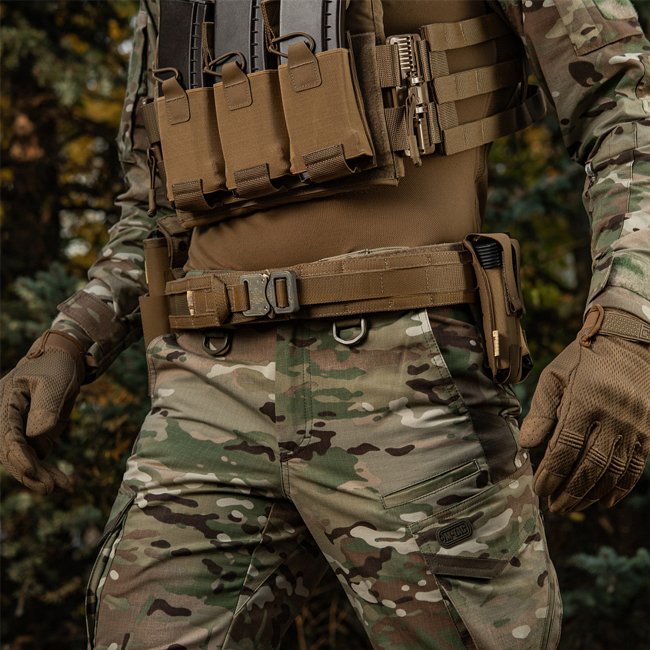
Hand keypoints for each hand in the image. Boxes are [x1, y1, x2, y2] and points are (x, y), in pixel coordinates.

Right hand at [0, 331, 84, 493]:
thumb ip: (45, 406)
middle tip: (50, 487)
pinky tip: (67, 484)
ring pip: (25, 459)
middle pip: (12, 452)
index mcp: (4, 403)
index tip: (30, 470)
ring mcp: (19, 431)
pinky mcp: (33, 438)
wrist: (65, 363)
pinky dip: (50, 471)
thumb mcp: (54, 383)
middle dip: (29, 472)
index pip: (6, 434)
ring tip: (62, 487)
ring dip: (41, 476)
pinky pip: (38, 458)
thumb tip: (36, 435)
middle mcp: (6, 420)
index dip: (17, 454)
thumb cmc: (57, 368)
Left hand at [520, 307, 649, 512]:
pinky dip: (620, 488)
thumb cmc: (583, 360)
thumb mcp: (554, 377)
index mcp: (585, 400)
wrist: (629, 344)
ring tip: (572, 506)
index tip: (539, 489)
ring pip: (613, 471)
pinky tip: (603, 500)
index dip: (551, 473)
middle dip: (569, 491)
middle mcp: (613, 416)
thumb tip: (525, 445)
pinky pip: (636, 467)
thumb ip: (540, 411)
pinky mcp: (649, 431)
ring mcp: (634, 425)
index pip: (565, 447)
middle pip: (590, 465)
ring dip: (591, 494)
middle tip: (553, 506)